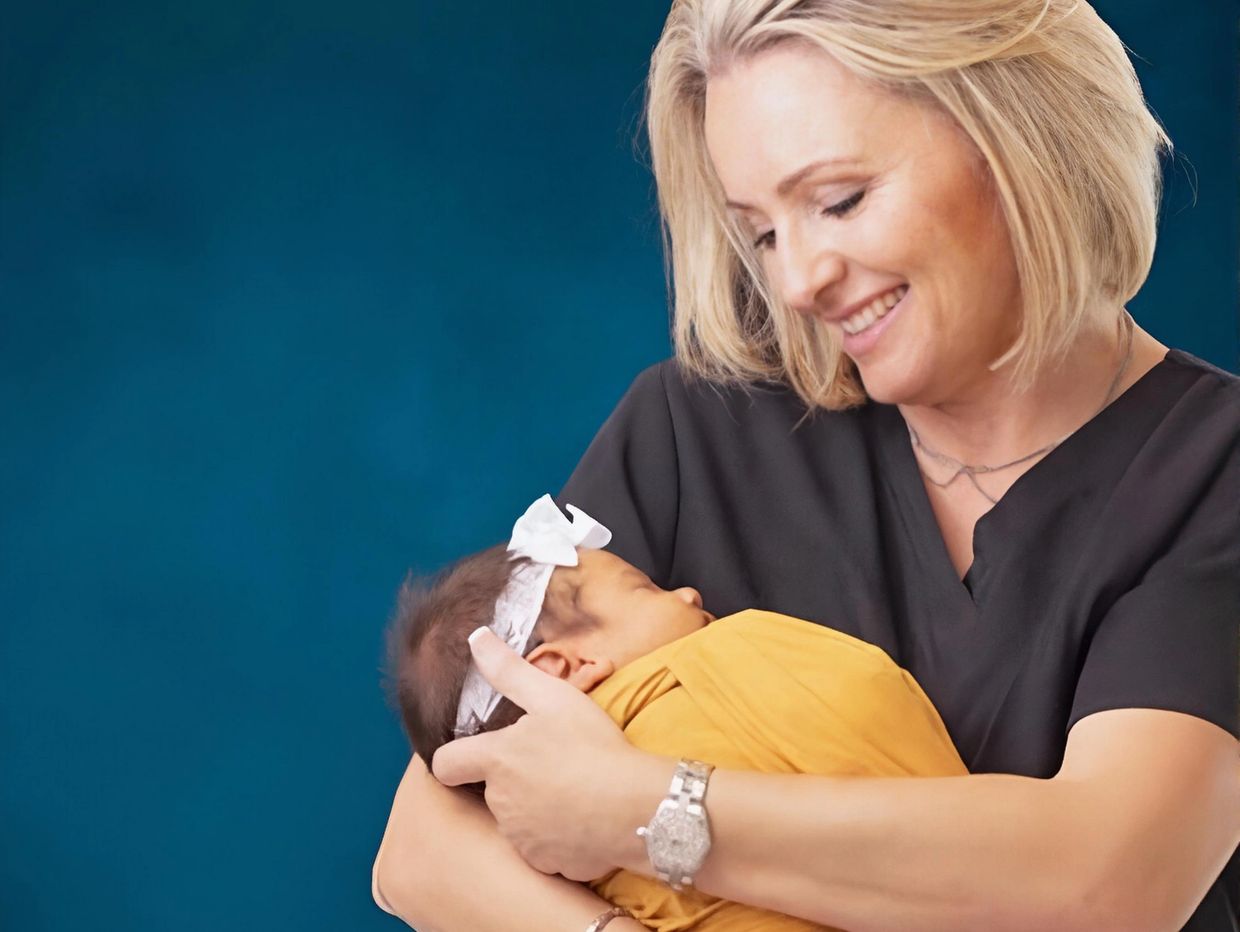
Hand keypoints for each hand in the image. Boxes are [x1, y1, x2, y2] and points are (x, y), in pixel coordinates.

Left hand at [431, 627, 655, 881]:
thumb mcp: (553, 697)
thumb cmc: (594, 746)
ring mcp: (521, 837)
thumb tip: (476, 638)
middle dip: (512, 775)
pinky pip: (542, 846)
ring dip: (535, 804)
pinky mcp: (545, 862)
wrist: (638, 808)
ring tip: (573, 787)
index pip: (445, 763)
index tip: (473, 750)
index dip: (454, 756)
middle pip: (490, 787)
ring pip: (516, 818)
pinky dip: (556, 834)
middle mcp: (499, 803)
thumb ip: (508, 669)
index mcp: (495, 760)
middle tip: (553, 759)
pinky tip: (583, 817)